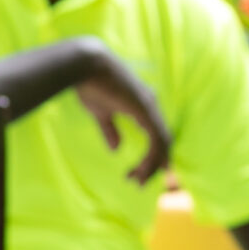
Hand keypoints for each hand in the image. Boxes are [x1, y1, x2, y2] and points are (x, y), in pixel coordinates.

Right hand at [69, 40, 172, 186]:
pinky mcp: (146, 110)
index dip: (153, 155)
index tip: (143, 173)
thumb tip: (116, 149)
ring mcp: (150, 108)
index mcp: (141, 106)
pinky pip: (156, 140)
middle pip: (163, 142)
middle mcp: (150, 106)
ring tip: (138, 181)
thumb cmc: (89, 84)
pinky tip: (142, 169)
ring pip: (162, 144)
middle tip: (140, 183)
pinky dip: (152, 157)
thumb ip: (110, 130)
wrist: (85, 66)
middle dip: (153, 165)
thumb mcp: (100, 112)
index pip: (156, 135)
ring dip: (151, 165)